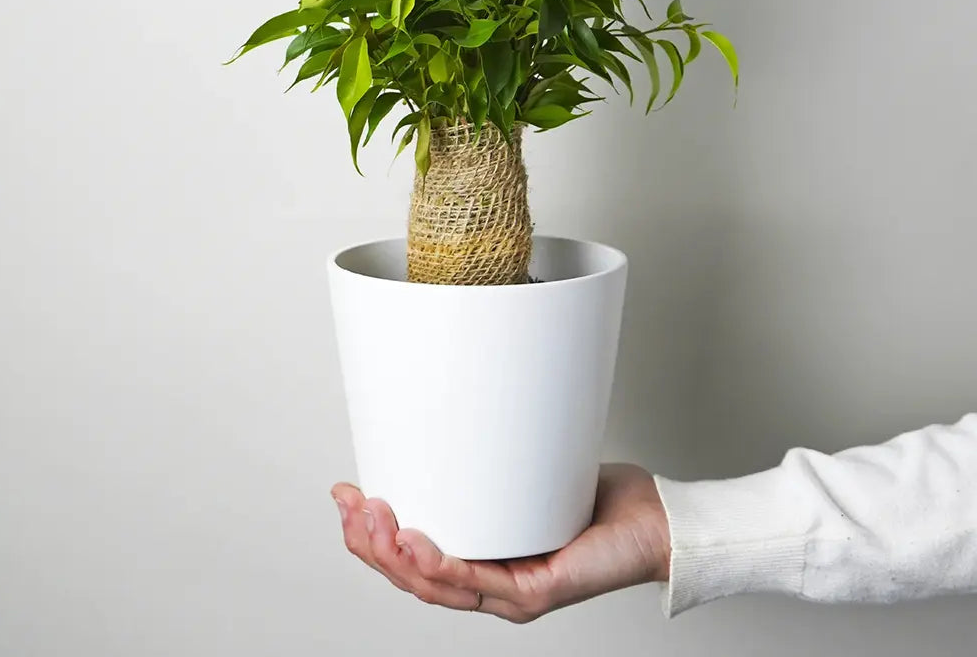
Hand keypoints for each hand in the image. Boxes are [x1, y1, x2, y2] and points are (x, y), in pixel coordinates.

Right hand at [331, 463, 669, 622]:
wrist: (654, 524)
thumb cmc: (594, 500)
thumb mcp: (527, 471)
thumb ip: (491, 456)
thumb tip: (455, 405)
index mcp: (480, 560)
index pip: (411, 560)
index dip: (369, 536)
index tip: (345, 494)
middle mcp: (490, 584)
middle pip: (411, 578)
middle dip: (369, 544)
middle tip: (350, 504)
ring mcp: (511, 594)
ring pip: (435, 587)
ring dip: (393, 555)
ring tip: (372, 518)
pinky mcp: (537, 591)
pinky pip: (479, 584)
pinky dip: (442, 565)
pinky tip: (417, 543)